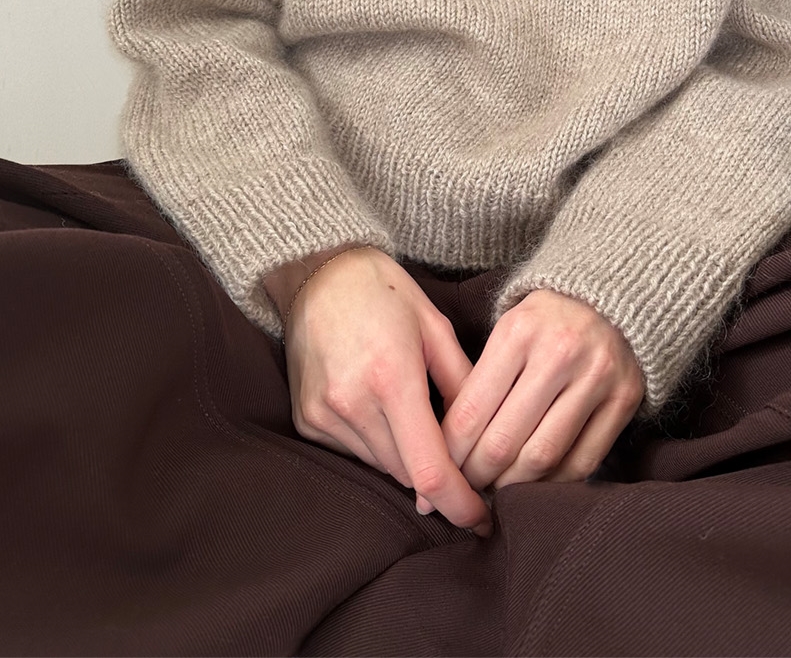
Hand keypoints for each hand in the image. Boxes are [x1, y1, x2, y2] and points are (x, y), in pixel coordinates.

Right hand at [264, 246, 493, 536]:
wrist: (318, 273)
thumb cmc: (386, 292)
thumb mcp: (436, 327)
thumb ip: (464, 386)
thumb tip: (483, 444)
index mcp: (392, 377)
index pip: (431, 471)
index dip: (461, 504)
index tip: (483, 518)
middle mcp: (353, 404)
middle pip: (409, 475)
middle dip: (439, 473)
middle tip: (459, 452)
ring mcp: (324, 416)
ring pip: (384, 467)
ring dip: (407, 457)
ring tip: (413, 412)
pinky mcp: (307, 421)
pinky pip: (356, 453)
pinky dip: (378, 444)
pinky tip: (381, 406)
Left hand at [417, 288, 643, 509]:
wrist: (611, 298)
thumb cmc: (545, 322)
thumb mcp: (507, 331)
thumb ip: (480, 382)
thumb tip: (446, 449)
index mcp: (518, 332)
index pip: (471, 411)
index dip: (450, 453)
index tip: (440, 472)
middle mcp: (559, 353)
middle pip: (504, 441)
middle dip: (477, 476)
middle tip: (465, 489)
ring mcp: (596, 377)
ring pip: (543, 457)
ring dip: (513, 485)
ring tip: (497, 490)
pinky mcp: (624, 400)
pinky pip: (583, 461)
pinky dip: (553, 483)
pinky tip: (535, 484)